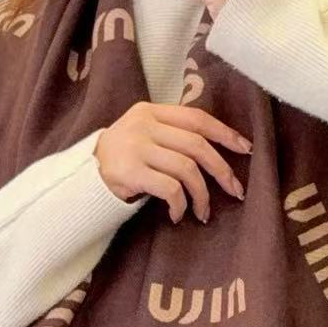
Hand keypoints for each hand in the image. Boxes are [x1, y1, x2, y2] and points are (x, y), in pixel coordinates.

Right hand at [95, 101, 250, 222]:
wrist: (81, 177)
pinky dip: (180, 205)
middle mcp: (144, 125)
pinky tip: (177, 215)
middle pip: (197, 145)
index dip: (225, 133)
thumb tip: (219, 148)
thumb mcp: (143, 134)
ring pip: (187, 169)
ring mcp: (136, 148)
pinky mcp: (130, 172)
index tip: (245, 149)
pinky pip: (171, 189)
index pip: (196, 118)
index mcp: (150, 111)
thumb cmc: (121, 158)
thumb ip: (172, 133)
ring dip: (202, 195)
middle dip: (222, 170)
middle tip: (235, 190)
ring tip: (203, 211)